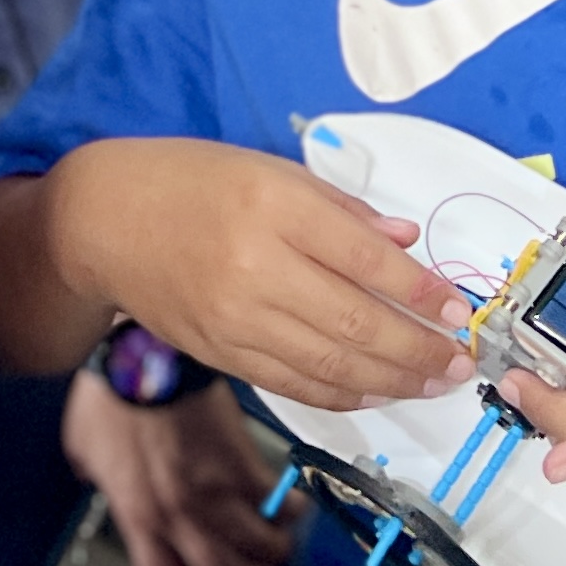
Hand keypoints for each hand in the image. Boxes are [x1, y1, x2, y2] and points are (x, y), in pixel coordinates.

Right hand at [40, 136, 466, 411]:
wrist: (103, 222)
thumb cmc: (191, 183)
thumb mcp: (269, 169)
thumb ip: (340, 208)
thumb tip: (405, 244)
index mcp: (275, 208)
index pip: (369, 262)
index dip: (424, 293)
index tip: (460, 312)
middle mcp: (257, 268)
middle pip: (358, 324)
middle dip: (421, 350)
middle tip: (462, 363)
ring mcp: (237, 319)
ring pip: (331, 365)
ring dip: (393, 381)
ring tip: (434, 384)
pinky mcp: (222, 353)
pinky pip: (294, 384)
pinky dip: (343, 395)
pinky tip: (377, 393)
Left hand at [63, 369, 287, 565]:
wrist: (147, 357)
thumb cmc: (111, 395)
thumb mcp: (82, 447)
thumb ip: (96, 476)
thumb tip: (98, 478)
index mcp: (137, 515)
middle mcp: (180, 514)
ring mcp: (217, 492)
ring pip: (258, 546)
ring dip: (271, 554)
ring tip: (276, 551)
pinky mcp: (243, 463)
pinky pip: (278, 502)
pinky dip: (289, 511)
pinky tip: (291, 510)